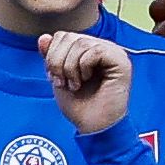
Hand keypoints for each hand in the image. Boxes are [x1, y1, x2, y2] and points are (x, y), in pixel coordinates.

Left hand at [41, 24, 134, 138]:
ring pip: (81, 43)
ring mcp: (113, 53)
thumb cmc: (80, 107)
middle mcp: (102, 47)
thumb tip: (43, 37)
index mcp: (88, 50)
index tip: (54, 78)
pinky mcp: (121, 61)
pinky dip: (84, 67)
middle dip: (58, 62)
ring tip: (74, 84)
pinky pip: (95, 50)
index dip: (52, 55)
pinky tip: (85, 80)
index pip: (64, 36)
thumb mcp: (59, 78)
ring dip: (70, 67)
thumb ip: (52, 57)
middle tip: (63, 83)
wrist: (93, 128)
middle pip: (71, 37)